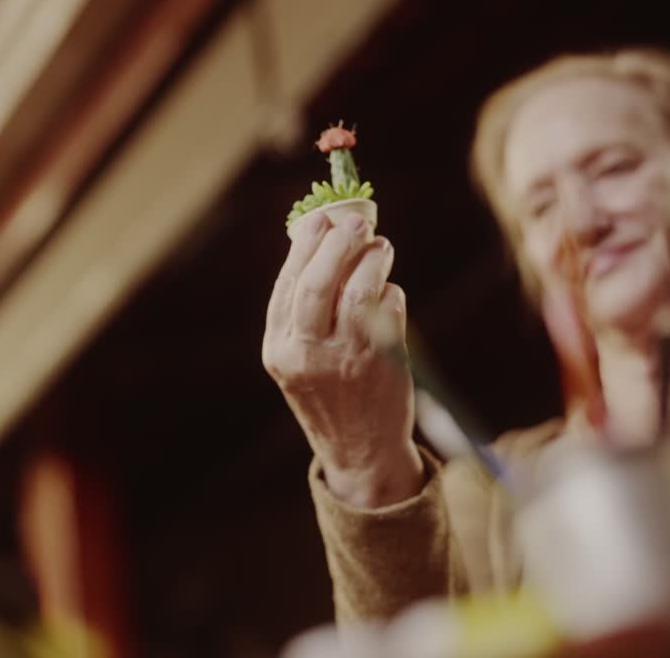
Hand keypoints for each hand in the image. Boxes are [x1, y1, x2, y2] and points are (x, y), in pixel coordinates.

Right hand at [262, 210, 422, 507]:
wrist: (360, 450)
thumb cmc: (331, 390)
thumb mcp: (300, 356)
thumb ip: (304, 308)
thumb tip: (321, 237)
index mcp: (278, 348)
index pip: (288, 285)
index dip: (305, 246)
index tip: (320, 218)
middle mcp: (306, 353)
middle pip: (317, 283)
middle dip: (338, 245)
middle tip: (357, 222)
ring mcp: (345, 358)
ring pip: (358, 290)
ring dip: (372, 260)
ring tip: (381, 250)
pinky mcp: (382, 361)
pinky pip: (388, 308)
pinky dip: (391, 292)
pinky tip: (388, 293)